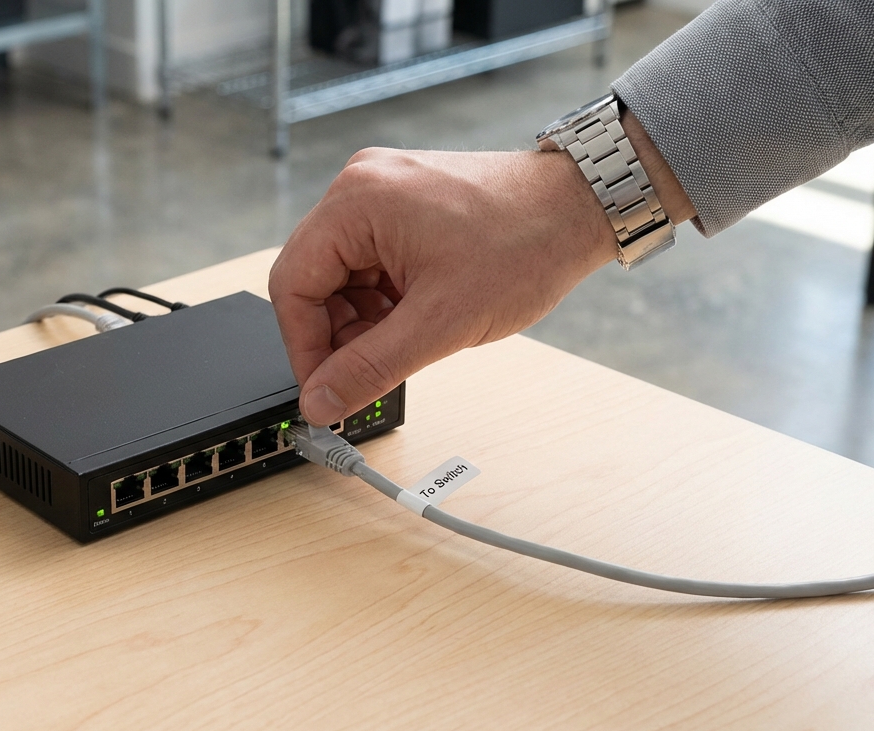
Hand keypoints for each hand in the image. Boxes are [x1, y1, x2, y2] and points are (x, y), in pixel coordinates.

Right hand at [269, 147, 619, 425]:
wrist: (580, 208)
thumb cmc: (526, 243)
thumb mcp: (441, 323)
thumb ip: (370, 368)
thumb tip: (322, 401)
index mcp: (356, 202)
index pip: (293, 285)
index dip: (304, 348)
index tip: (324, 390)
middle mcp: (359, 187)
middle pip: (312, 279)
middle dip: (334, 336)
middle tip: (362, 376)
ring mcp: (380, 192)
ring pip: (340, 276)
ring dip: (360, 322)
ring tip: (404, 344)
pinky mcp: (401, 204)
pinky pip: (367, 263)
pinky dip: (381, 302)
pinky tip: (413, 319)